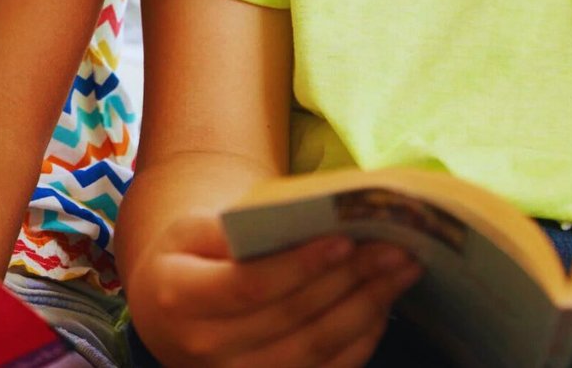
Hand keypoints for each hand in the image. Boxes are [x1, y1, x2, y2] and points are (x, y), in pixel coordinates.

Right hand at [128, 212, 421, 367]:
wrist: (169, 316)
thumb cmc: (187, 262)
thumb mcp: (189, 232)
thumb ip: (229, 227)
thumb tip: (294, 221)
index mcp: (180, 298)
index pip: (250, 285)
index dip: (300, 265)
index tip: (345, 239)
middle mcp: (206, 349)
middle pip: (293, 317)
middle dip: (350, 280)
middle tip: (396, 248)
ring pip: (318, 348)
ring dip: (368, 308)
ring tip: (402, 271)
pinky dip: (363, 338)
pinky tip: (383, 303)